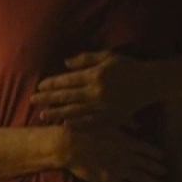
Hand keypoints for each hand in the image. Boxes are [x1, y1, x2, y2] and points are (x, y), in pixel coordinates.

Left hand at [32, 51, 154, 128]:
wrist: (150, 83)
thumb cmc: (128, 66)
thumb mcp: (107, 57)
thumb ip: (85, 59)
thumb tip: (65, 64)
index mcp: (95, 76)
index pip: (67, 81)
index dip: (52, 84)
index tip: (39, 87)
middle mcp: (97, 92)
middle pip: (67, 97)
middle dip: (48, 99)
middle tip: (32, 101)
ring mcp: (103, 108)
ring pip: (75, 112)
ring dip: (57, 113)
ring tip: (42, 115)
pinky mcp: (110, 118)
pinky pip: (90, 123)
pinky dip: (76, 124)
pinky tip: (64, 125)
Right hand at [60, 126, 164, 181]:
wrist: (72, 146)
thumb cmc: (88, 130)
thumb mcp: (108, 122)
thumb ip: (125, 123)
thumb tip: (139, 125)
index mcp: (127, 142)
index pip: (147, 149)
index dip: (155, 154)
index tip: (162, 158)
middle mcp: (127, 157)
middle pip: (146, 164)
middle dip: (156, 169)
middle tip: (164, 173)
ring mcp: (119, 170)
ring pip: (139, 178)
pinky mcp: (109, 181)